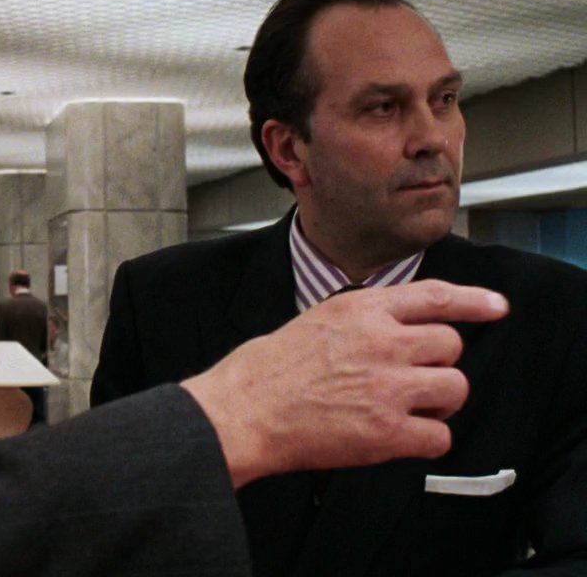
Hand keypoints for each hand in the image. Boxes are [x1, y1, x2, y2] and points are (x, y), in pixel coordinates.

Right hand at [181, 279, 507, 488]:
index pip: (435, 296)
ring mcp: (388, 386)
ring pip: (456, 387)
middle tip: (413, 379)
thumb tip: (394, 330)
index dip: (474, 301)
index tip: (495, 307)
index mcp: (360, 309)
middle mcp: (382, 341)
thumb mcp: (313, 320)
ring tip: (409, 408)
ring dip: (439, 401)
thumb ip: (359, 320)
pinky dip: (426, 441)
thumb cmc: (263, 372)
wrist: (240, 412)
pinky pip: (440, 437)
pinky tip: (400, 438)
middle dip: (438, 364)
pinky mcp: (388, 431)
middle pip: (451, 345)